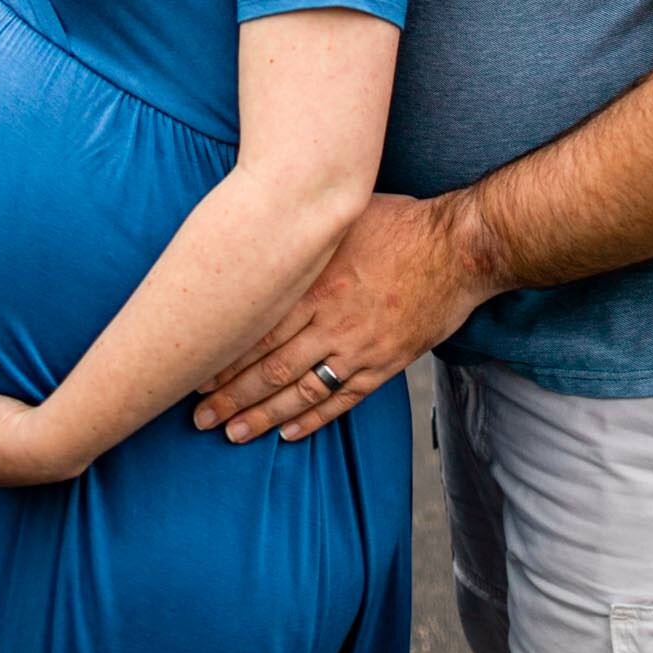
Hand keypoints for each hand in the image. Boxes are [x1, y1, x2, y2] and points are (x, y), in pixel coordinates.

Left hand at [193, 192, 497, 444]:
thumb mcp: (342, 218)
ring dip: (262, 417)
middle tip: (197, 419)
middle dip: (231, 396)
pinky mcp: (385, 363)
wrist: (459, 249)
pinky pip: (342, 399)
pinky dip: (313, 420)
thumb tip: (260, 224)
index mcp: (316, 282)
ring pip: (302, 390)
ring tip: (232, 434)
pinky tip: (287, 434)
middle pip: (271, 367)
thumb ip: (303, 235)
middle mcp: (332, 319)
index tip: (193, 374)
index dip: (224, 357)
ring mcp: (359, 346)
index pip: (258, 329)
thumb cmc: (399, 223)